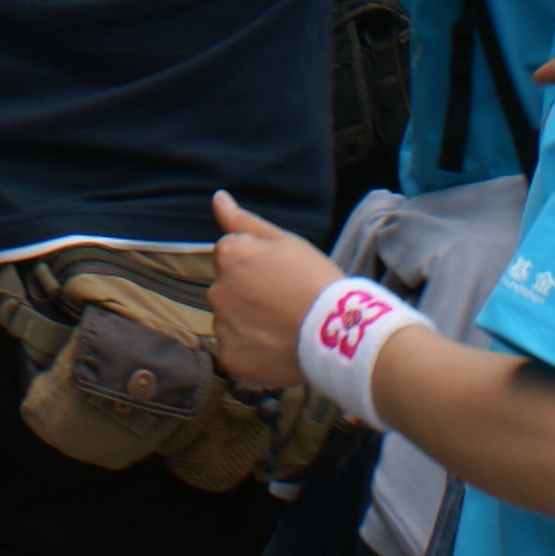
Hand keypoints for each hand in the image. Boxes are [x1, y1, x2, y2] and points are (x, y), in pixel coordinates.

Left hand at [209, 191, 341, 388]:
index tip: (281, 276)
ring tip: (283, 326)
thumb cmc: (315, 279)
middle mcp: (217, 290)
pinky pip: (235, 349)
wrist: (337, 331)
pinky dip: (251, 350)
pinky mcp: (229, 357)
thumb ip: (244, 221)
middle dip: (248, 293)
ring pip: (230, 320)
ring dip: (248, 322)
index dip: (258, 265)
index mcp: (229, 256)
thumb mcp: (285, 241)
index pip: (231, 255)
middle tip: (283, 302)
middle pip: (227, 288)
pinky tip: (276, 346)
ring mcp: (222, 326)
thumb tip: (217, 197)